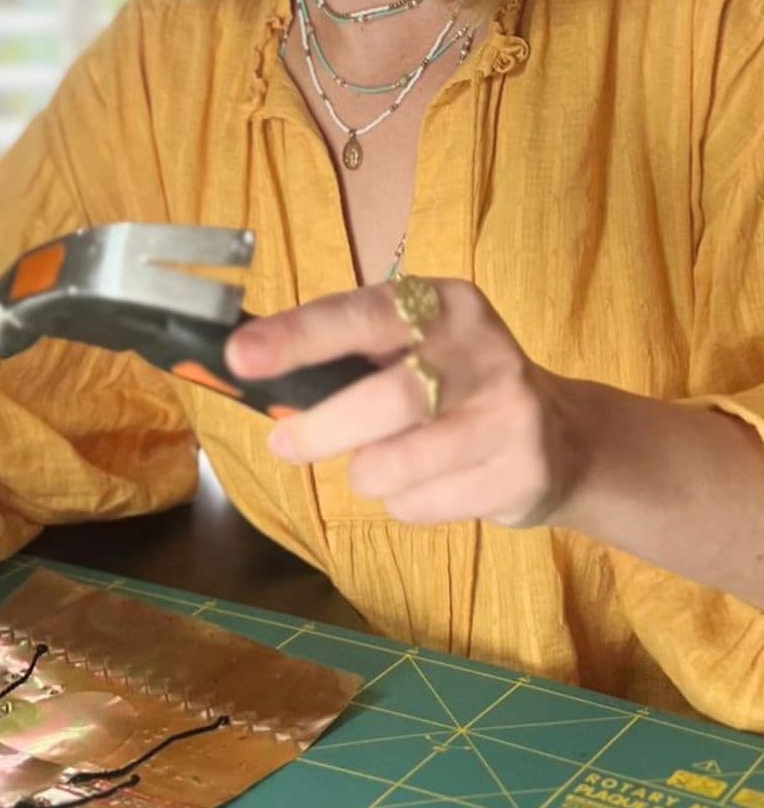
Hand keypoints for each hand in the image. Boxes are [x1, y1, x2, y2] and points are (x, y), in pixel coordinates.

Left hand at [226, 279, 591, 528]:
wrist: (565, 436)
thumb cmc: (453, 383)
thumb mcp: (410, 346)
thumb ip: (344, 356)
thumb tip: (249, 374)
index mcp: (444, 304)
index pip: (360, 314)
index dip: (298, 336)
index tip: (241, 357)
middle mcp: (484, 350)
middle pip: (387, 399)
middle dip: (322, 429)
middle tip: (285, 444)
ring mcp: (511, 413)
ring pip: (400, 463)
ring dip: (367, 473)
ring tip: (375, 464)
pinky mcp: (524, 473)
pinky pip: (424, 503)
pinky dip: (402, 503)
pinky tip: (425, 484)